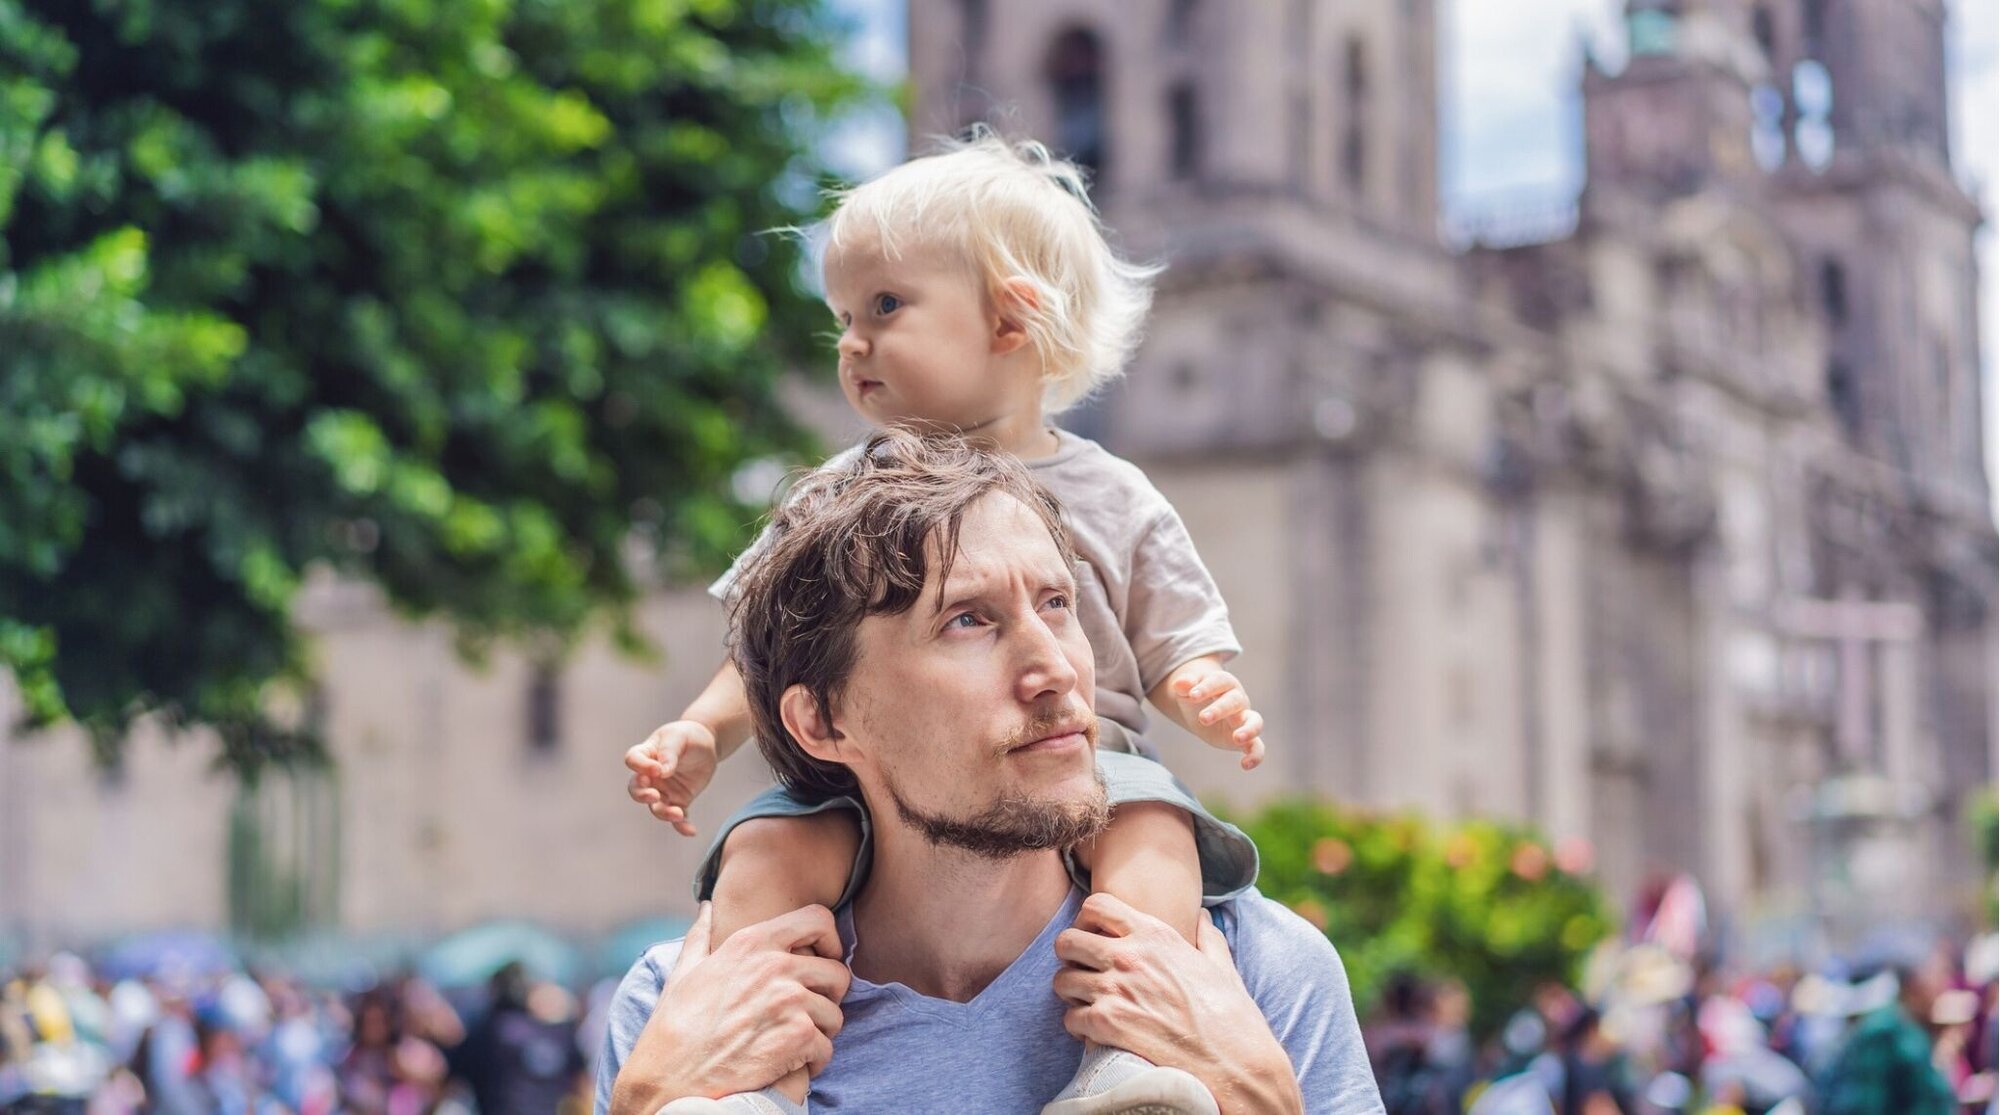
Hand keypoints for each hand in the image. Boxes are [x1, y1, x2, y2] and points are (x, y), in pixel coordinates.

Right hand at [609, 903, 850, 1113]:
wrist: (668, 1077)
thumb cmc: (674, 1027)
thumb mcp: (685, 971)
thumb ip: (701, 936)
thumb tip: (707, 908)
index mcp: (752, 943)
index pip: (819, 920)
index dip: (830, 941)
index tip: (823, 961)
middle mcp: (776, 966)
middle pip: (837, 973)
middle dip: (827, 997)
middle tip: (807, 1014)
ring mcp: (789, 1001)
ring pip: (835, 1015)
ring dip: (819, 1033)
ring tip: (793, 1043)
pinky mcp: (798, 1037)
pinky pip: (826, 1048)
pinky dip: (812, 1061)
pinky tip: (789, 1064)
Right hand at [625, 720, 720, 835]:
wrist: (706, 744)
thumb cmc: (687, 736)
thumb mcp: (679, 737)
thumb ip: (669, 752)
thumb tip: (663, 772)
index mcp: (646, 754)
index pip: (633, 760)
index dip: (640, 767)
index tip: (657, 768)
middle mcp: (650, 776)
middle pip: (636, 789)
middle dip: (642, 795)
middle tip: (654, 795)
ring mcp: (663, 790)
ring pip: (656, 807)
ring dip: (664, 813)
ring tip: (677, 814)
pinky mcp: (679, 801)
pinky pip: (678, 817)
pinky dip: (682, 826)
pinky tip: (691, 831)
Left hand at [1051, 894, 1301, 1114]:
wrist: (1235, 1064)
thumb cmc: (1231, 1016)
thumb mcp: (1221, 966)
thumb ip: (1207, 937)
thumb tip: (1202, 917)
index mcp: (1155, 935)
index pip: (1096, 905)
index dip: (1088, 921)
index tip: (1096, 938)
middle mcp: (1129, 956)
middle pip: (1067, 941)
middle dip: (1071, 957)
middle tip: (1085, 972)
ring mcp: (1116, 990)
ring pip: (1062, 981)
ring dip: (1072, 993)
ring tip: (1089, 1004)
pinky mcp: (1107, 1024)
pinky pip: (1070, 1019)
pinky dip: (1079, 1026)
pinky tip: (1096, 1032)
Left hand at [1167, 667, 1264, 769]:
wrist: (1201, 709)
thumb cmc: (1196, 696)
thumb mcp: (1187, 690)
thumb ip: (1185, 685)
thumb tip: (1181, 683)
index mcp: (1224, 683)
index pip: (1219, 681)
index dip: (1207, 688)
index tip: (1192, 695)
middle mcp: (1238, 700)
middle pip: (1234, 701)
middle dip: (1220, 709)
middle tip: (1203, 718)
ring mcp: (1243, 719)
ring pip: (1255, 722)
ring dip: (1249, 730)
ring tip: (1237, 738)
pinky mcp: (1245, 740)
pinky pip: (1257, 747)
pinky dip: (1255, 756)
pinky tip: (1245, 765)